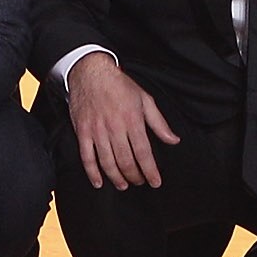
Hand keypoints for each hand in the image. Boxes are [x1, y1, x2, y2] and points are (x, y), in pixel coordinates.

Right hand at [66, 52, 178, 188]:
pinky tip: (99, 182)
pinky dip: (92, 173)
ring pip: (107, 162)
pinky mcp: (82, 131)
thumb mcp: (144, 99)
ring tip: (124, 185)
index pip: (144, 152)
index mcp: (132, 119)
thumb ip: (159, 122)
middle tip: (140, 182)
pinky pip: (87, 157)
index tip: (155, 181)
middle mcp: (115, 127)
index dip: (150, 170)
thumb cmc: (118, 84)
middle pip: (126, 161)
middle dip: (135, 176)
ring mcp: (97, 130)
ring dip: (117, 178)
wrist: (90, 71)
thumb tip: (173, 140)